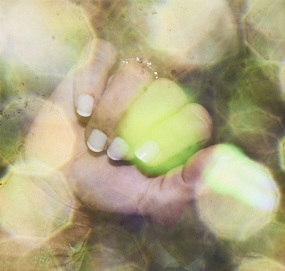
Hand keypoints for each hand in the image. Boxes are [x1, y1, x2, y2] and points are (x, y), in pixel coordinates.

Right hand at [24, 39, 215, 225]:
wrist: (64, 180)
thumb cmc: (114, 190)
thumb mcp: (152, 199)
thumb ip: (187, 184)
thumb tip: (219, 158)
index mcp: (182, 132)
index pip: (196, 118)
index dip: (173, 135)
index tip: (144, 157)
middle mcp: (161, 104)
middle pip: (168, 92)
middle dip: (138, 125)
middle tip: (116, 154)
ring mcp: (130, 84)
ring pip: (134, 74)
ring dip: (111, 111)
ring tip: (94, 141)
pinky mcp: (98, 70)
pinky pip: (103, 55)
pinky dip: (90, 82)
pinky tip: (81, 110)